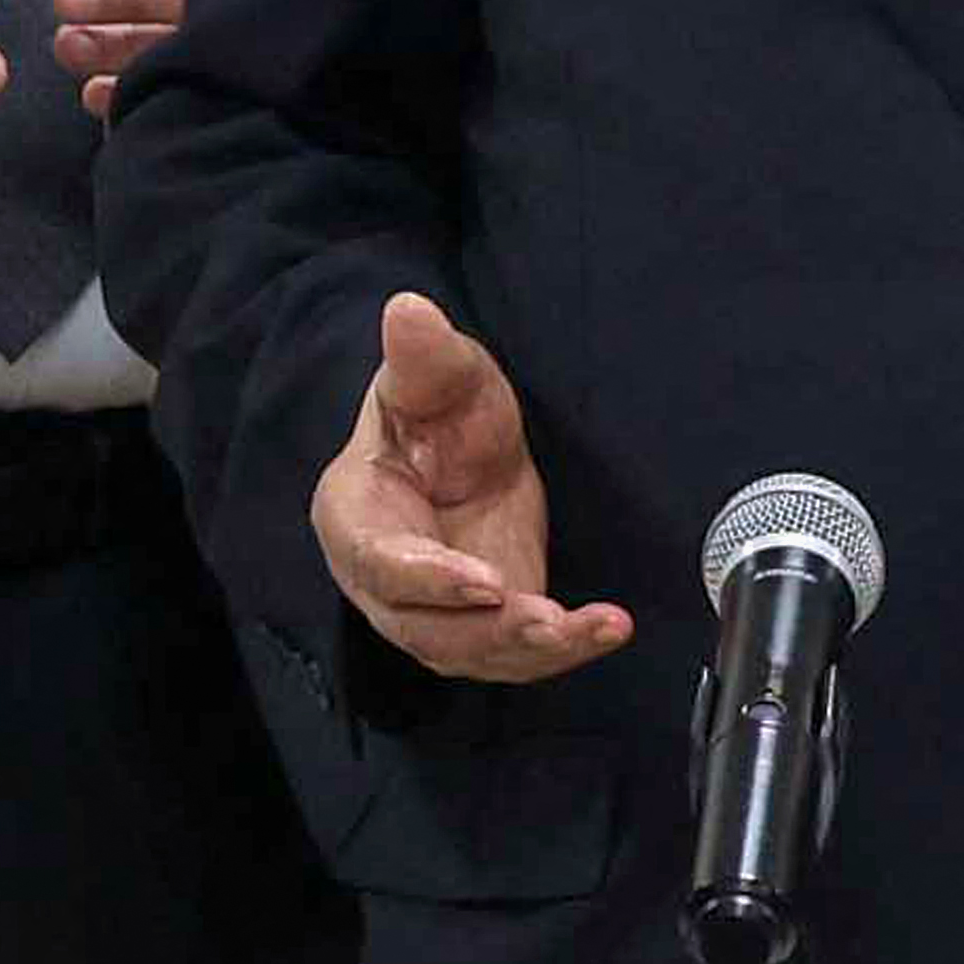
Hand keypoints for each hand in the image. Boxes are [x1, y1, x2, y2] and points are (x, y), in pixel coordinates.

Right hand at [314, 293, 626, 683]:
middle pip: (425, 628)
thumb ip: (423, 353)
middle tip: (546, 620)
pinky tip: (609, 628)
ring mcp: (433, 613)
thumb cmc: (436, 410)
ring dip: (532, 650)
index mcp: (354, 515)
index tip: (486, 580)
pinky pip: (516, 653)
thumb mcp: (437, 372)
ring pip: (473, 652)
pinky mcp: (484, 627)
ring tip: (595, 628)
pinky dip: (564, 650)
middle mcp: (384, 581)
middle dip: (488, 630)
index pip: (381, 562)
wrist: (465, 445)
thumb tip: (408, 310)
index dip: (428, 579)